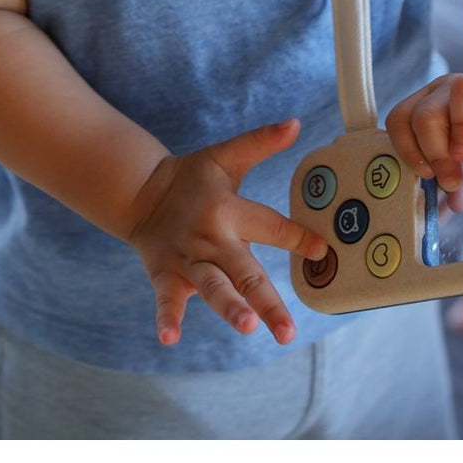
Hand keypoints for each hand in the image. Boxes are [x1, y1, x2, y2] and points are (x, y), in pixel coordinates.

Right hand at [126, 118, 328, 346]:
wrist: (140, 192)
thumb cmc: (193, 178)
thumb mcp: (226, 156)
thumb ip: (261, 141)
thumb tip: (296, 123)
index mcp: (229, 210)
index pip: (270, 225)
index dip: (297, 237)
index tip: (323, 250)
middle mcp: (211, 238)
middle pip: (244, 272)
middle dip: (266, 301)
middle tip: (287, 330)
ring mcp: (188, 260)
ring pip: (212, 287)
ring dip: (228, 307)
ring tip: (247, 326)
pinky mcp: (166, 276)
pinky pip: (166, 300)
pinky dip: (166, 318)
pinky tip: (170, 339)